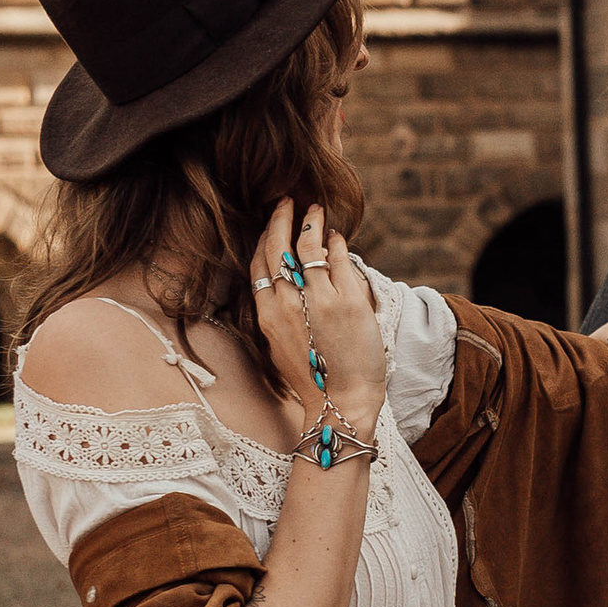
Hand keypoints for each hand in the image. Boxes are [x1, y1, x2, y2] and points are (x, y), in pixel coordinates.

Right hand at [251, 201, 386, 434]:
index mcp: (268, 315)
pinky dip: (337, 243)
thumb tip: (287, 284)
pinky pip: (338, 260)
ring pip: (308, 248)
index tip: (270, 225)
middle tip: (287, 202)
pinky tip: (337, 236)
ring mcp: (318, 301)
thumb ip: (282, 312)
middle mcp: (288, 304)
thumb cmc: (314, 379)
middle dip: (280, 219)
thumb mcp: (283, 345)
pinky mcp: (347, 302)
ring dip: (311, 222)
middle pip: (278, 249)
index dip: (264, 239)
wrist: (340, 404)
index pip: (259, 265)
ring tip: (315, 208)